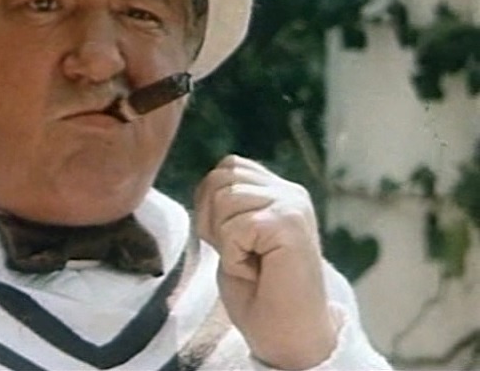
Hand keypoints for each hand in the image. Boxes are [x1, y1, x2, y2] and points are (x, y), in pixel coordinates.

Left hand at [195, 155, 337, 369]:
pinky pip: (234, 228)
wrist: (288, 336)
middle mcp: (290, 192)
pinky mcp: (289, 225)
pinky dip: (233, 256)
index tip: (229, 240)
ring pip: (224, 199)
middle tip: (238, 254)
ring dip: (225, 240)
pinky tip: (255, 272)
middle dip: (211, 219)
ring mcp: (293, 206)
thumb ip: (227, 202)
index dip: (210, 202)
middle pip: (220, 178)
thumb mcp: (235, 235)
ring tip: (250, 262)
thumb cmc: (258, 292)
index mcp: (279, 190)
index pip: (228, 166)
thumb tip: (209, 181)